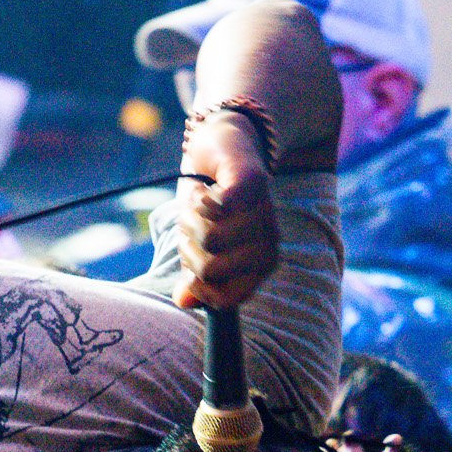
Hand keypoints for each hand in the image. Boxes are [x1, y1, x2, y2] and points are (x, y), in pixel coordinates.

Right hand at [173, 115, 278, 310]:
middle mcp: (267, 246)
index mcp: (259, 268)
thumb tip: (183, 301)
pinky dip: (199, 198)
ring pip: (210, 238)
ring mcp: (264, 216)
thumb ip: (196, 275)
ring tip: (197, 205)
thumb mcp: (202, 246)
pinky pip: (217, 207)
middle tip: (191, 227)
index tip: (189, 266)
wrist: (228, 150)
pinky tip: (203, 190)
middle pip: (211, 270)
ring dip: (189, 220)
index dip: (198, 287)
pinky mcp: (253, 184)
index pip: (225, 300)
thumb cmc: (214, 207)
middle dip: (187, 250)